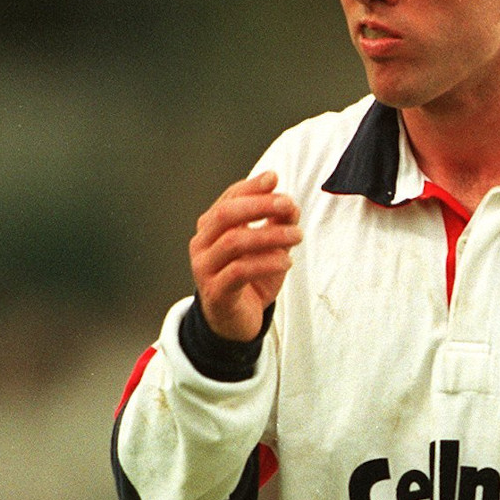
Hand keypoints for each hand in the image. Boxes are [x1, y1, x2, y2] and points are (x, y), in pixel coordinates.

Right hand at [189, 171, 302, 341]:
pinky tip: (286, 262)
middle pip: (226, 215)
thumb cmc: (250, 279)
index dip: (250, 186)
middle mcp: (203, 244)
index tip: (274, 178)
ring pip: (234, 242)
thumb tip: (290, 203)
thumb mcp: (267, 247)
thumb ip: (276, 224)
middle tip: (288, 205)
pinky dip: (266, 263)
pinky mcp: (216, 292)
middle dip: (259, 205)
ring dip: (270, 235)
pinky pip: (239, 271)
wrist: (235, 321)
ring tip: (296, 235)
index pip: (229, 198)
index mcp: (212, 228)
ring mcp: (205, 268)